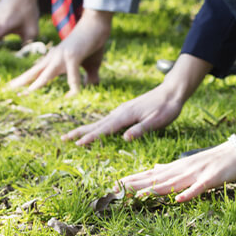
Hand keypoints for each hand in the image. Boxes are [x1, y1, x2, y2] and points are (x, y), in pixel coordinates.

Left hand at [6, 10, 113, 96]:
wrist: (96, 23)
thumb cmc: (92, 43)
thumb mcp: (90, 64)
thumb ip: (89, 76)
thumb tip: (92, 85)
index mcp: (54, 59)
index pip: (36, 71)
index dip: (25, 79)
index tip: (14, 86)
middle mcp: (54, 58)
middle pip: (35, 72)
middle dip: (22, 81)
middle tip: (9, 89)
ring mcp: (62, 57)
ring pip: (47, 73)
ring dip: (38, 83)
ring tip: (27, 92)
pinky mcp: (73, 56)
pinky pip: (72, 75)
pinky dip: (73, 85)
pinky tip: (71, 95)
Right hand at [61, 55, 213, 143]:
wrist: (172, 91)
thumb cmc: (167, 107)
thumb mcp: (157, 120)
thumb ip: (141, 129)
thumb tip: (124, 138)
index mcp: (126, 115)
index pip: (104, 128)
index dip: (91, 138)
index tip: (77, 145)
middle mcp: (120, 112)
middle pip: (96, 124)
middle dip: (79, 132)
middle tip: (63, 140)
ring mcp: (122, 110)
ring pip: (99, 121)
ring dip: (85, 129)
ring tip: (72, 136)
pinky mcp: (125, 111)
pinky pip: (106, 120)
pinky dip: (96, 126)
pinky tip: (94, 130)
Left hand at [117, 127, 235, 202]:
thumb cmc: (215, 160)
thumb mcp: (189, 164)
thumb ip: (171, 169)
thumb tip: (154, 170)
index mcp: (177, 167)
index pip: (151, 174)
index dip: (133, 180)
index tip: (115, 185)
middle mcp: (183, 169)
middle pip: (156, 178)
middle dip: (136, 184)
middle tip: (117, 190)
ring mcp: (196, 173)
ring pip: (173, 182)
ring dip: (155, 189)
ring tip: (138, 195)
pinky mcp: (211, 178)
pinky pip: (198, 188)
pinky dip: (188, 193)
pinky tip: (178, 200)